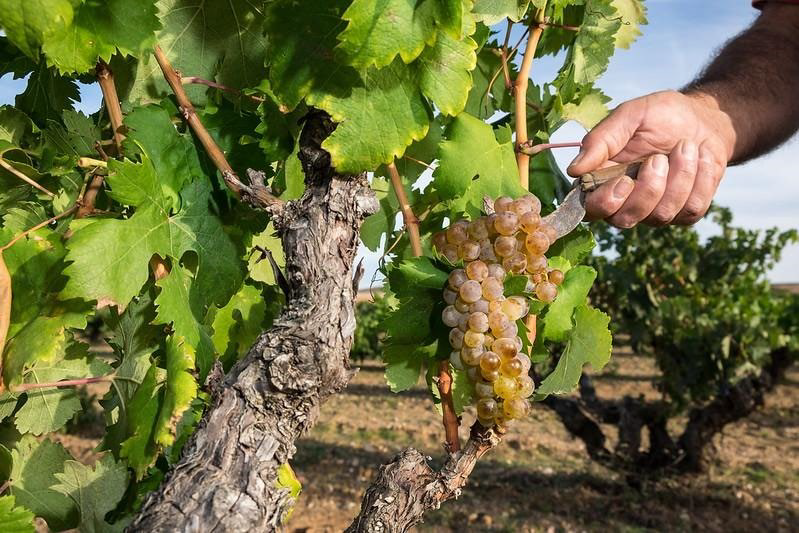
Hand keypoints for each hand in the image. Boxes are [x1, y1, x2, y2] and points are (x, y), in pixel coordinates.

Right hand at [567, 90, 735, 226]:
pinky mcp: (685, 213)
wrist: (705, 119)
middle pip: (625, 219)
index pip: (590, 209)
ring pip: (661, 214)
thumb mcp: (630, 116)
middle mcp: (625, 201)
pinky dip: (701, 178)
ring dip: (680, 176)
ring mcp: (655, 211)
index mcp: (602, 180)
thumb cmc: (662, 116)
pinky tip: (701, 157)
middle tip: (659, 158)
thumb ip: (601, 140)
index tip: (624, 180)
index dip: (605, 202)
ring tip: (687, 146)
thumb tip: (573, 169)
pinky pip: (691, 209)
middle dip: (648, 190)